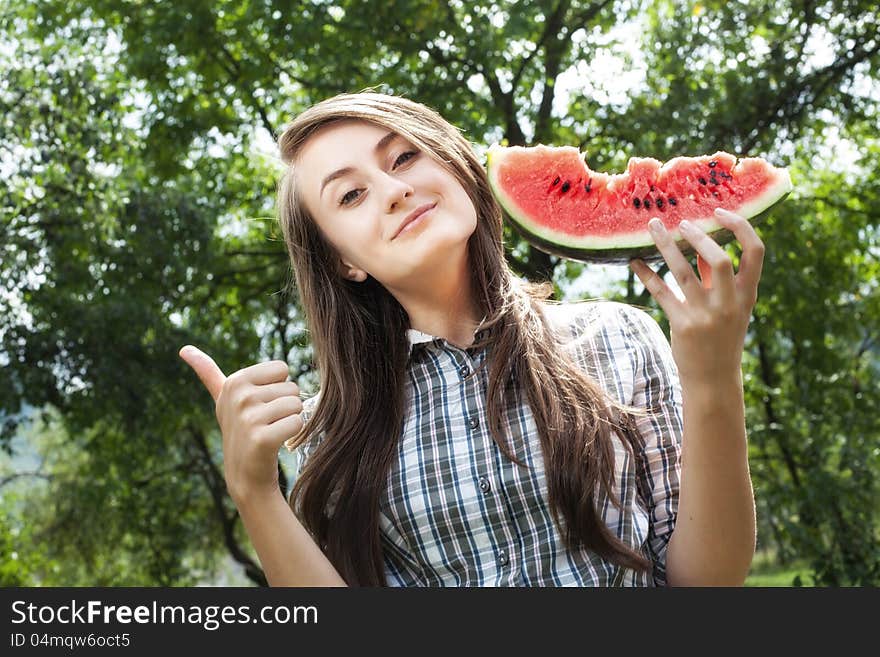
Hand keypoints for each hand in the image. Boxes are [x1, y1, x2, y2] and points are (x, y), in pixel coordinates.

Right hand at [178, 346, 302, 502]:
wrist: (245, 474)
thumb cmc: (240, 429)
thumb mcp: (222, 398)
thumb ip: (207, 371)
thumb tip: (183, 349)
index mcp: (234, 381)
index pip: (282, 369)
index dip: (277, 387)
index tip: (260, 404)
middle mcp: (239, 396)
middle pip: (292, 387)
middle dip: (284, 406)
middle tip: (266, 423)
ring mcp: (248, 417)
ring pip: (296, 405)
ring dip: (290, 419)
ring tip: (270, 431)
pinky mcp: (262, 438)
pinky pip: (297, 422)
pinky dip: (293, 434)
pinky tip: (276, 443)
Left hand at [628, 208, 764, 382]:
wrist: (713, 379)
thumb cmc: (721, 338)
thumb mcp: (730, 308)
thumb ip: (716, 278)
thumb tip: (701, 246)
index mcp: (746, 295)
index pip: (755, 252)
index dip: (740, 227)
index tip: (719, 212)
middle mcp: (728, 303)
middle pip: (718, 259)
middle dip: (698, 236)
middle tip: (681, 223)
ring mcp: (705, 315)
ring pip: (682, 272)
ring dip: (666, 245)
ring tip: (653, 226)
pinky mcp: (682, 324)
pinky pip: (661, 292)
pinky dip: (646, 274)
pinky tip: (634, 262)